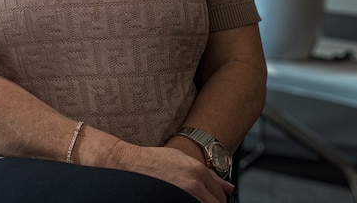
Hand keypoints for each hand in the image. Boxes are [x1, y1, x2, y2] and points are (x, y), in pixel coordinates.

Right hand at [115, 144, 233, 202]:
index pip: (220, 195)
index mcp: (198, 170)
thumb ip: (208, 174)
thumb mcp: (181, 159)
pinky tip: (177, 200)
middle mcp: (194, 184)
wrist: (127, 165)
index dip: (216, 200)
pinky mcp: (172, 200)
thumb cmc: (151, 161)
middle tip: (197, 200)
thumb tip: (229, 188)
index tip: (210, 201)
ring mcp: (184, 196)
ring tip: (186, 199)